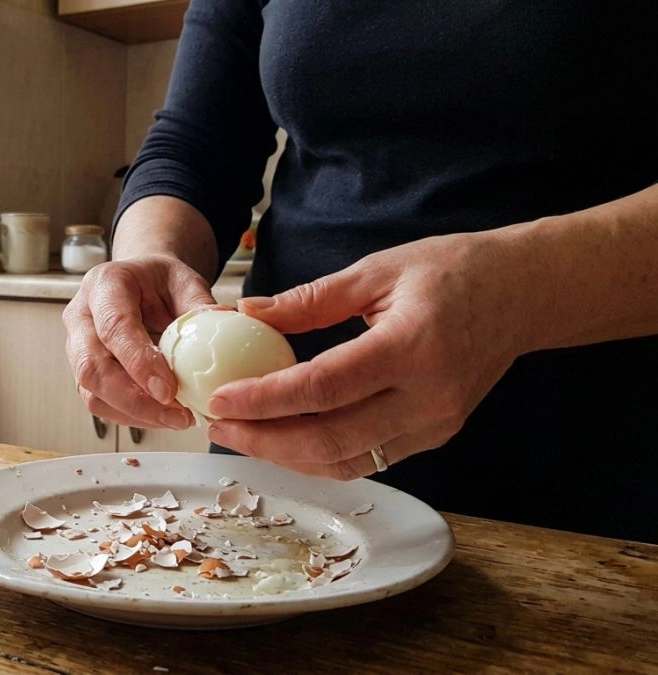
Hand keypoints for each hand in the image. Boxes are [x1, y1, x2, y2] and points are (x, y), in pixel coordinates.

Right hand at [63, 254, 216, 429]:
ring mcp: (77, 347)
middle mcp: (82, 316)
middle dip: (133, 399)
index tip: (168, 389)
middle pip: (92, 367)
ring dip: (133, 413)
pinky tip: (162, 416)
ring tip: (175, 419)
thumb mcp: (184, 281)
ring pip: (91, 391)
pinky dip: (132, 416)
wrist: (140, 285)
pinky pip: (100, 403)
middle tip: (176, 414)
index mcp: (105, 285)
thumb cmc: (157, 282)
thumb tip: (223, 324)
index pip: (114, 327)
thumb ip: (199, 305)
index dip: (138, 361)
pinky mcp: (85, 372)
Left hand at [206, 232, 530, 478]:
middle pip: (330, 439)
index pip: (323, 387)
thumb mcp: (377, 271)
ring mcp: (435, 425)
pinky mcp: (435, 436)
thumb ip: (309, 300)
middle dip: (264, 440)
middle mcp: (427, 398)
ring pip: (346, 461)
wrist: (523, 294)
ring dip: (286, 455)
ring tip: (240, 434)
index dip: (265, 399)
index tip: (220, 400)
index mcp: (412, 347)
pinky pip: (367, 458)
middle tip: (217, 425)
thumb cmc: (452, 271)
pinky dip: (319, 455)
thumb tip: (246, 313)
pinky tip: (283, 436)